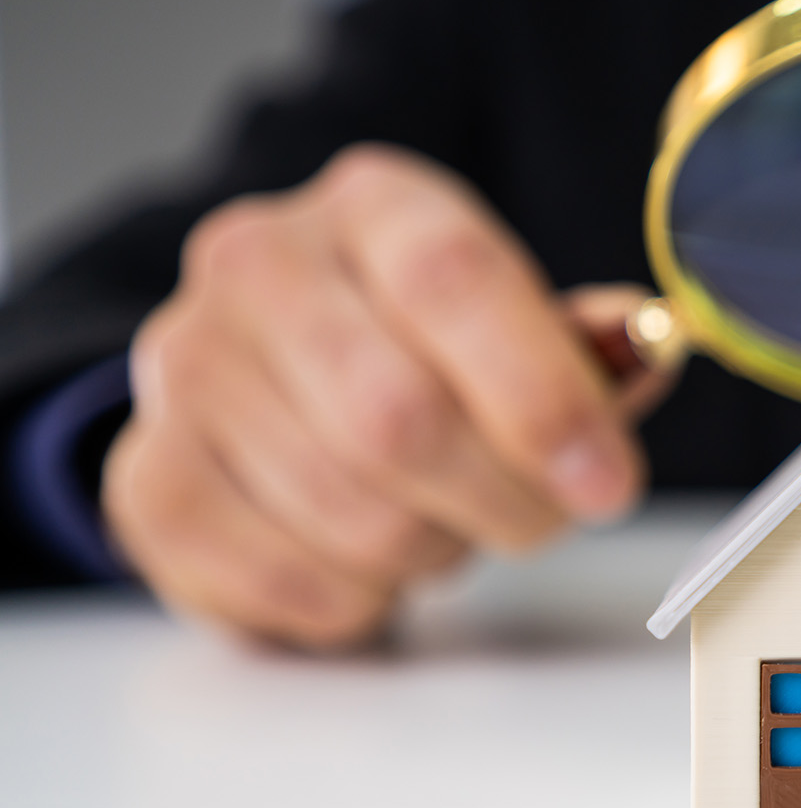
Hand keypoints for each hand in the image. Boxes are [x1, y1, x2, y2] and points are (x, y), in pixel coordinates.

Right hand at [103, 144, 675, 646]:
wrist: (281, 378)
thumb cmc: (430, 351)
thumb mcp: (521, 323)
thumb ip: (589, 346)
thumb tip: (644, 351)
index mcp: (374, 206)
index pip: (456, 281)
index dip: (542, 396)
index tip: (606, 482)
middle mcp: (259, 265)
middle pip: (398, 416)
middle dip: (502, 499)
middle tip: (543, 519)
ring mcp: (185, 369)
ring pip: (346, 513)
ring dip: (433, 553)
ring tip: (447, 527)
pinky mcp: (149, 477)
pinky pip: (277, 579)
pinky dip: (356, 602)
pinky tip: (372, 565)